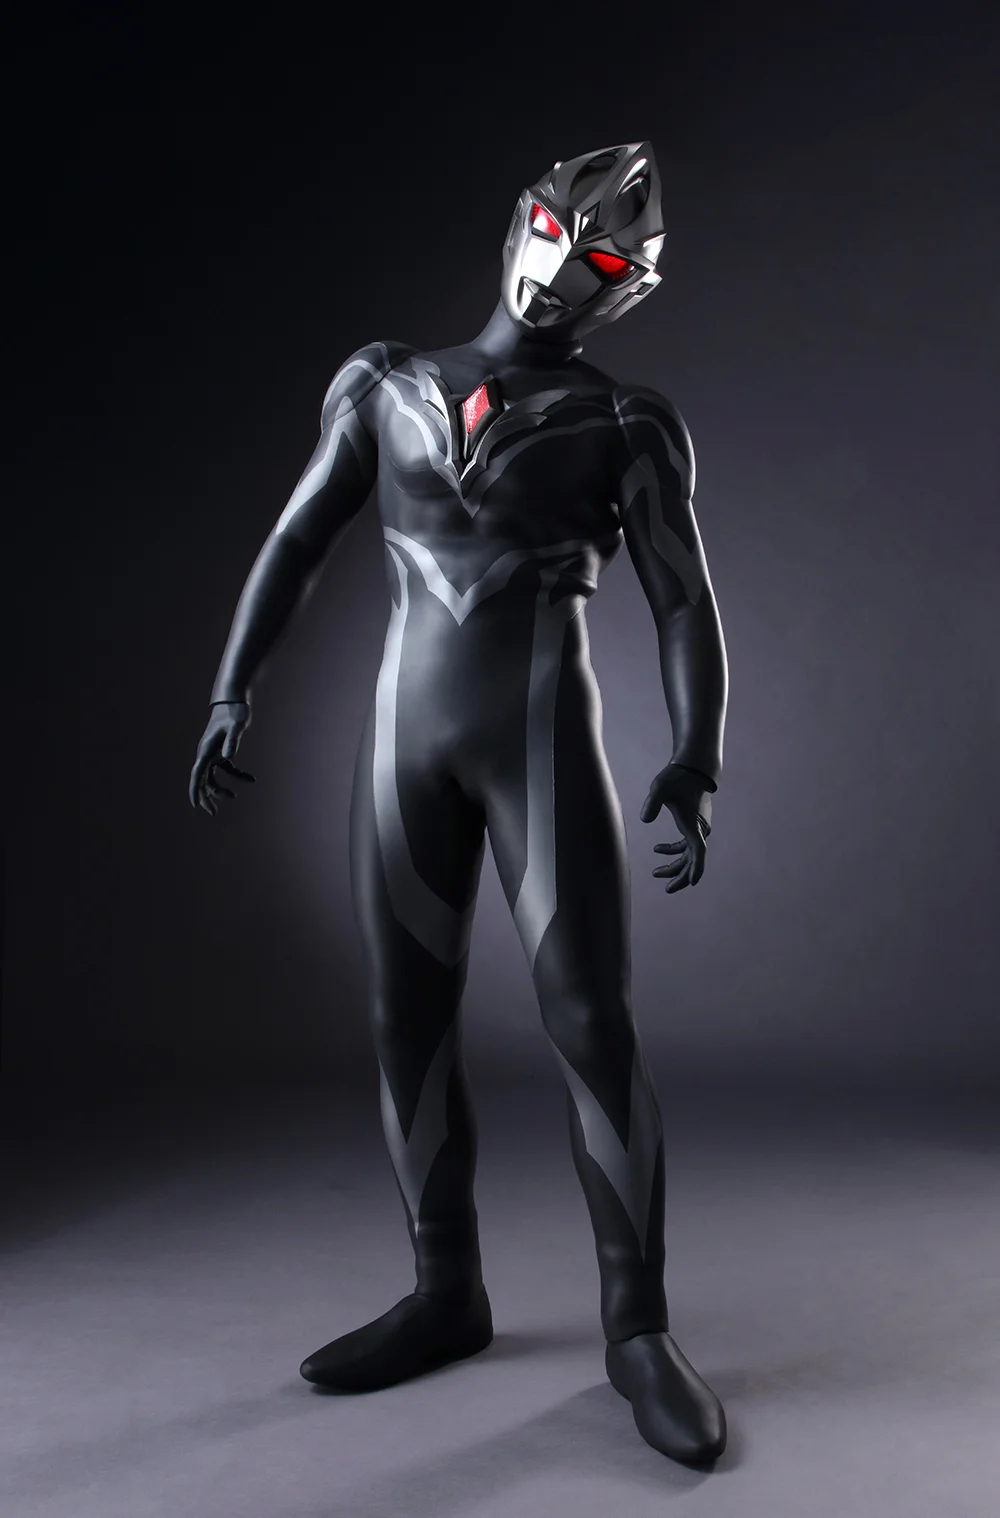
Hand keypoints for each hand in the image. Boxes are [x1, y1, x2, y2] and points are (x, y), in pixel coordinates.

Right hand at [189, 702, 255, 815]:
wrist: (234, 701)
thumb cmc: (234, 712)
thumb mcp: (236, 725)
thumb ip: (232, 740)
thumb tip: (227, 757)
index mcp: (206, 749)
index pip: (198, 773)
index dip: (195, 789)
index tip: (195, 805)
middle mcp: (207, 753)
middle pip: (203, 780)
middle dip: (207, 796)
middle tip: (213, 812)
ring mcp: (214, 753)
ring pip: (213, 777)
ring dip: (220, 789)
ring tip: (233, 797)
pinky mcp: (223, 752)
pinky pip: (228, 769)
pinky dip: (238, 775)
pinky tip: (251, 779)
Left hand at [640, 763, 713, 893]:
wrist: (692, 767)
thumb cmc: (676, 777)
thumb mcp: (660, 788)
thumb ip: (652, 803)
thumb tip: (644, 820)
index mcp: (693, 825)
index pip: (698, 851)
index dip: (696, 868)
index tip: (692, 883)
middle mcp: (699, 829)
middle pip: (693, 859)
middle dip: (681, 876)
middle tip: (667, 890)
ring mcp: (698, 828)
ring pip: (689, 854)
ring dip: (675, 865)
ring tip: (656, 873)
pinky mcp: (694, 824)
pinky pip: (686, 845)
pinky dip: (673, 851)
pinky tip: (657, 850)